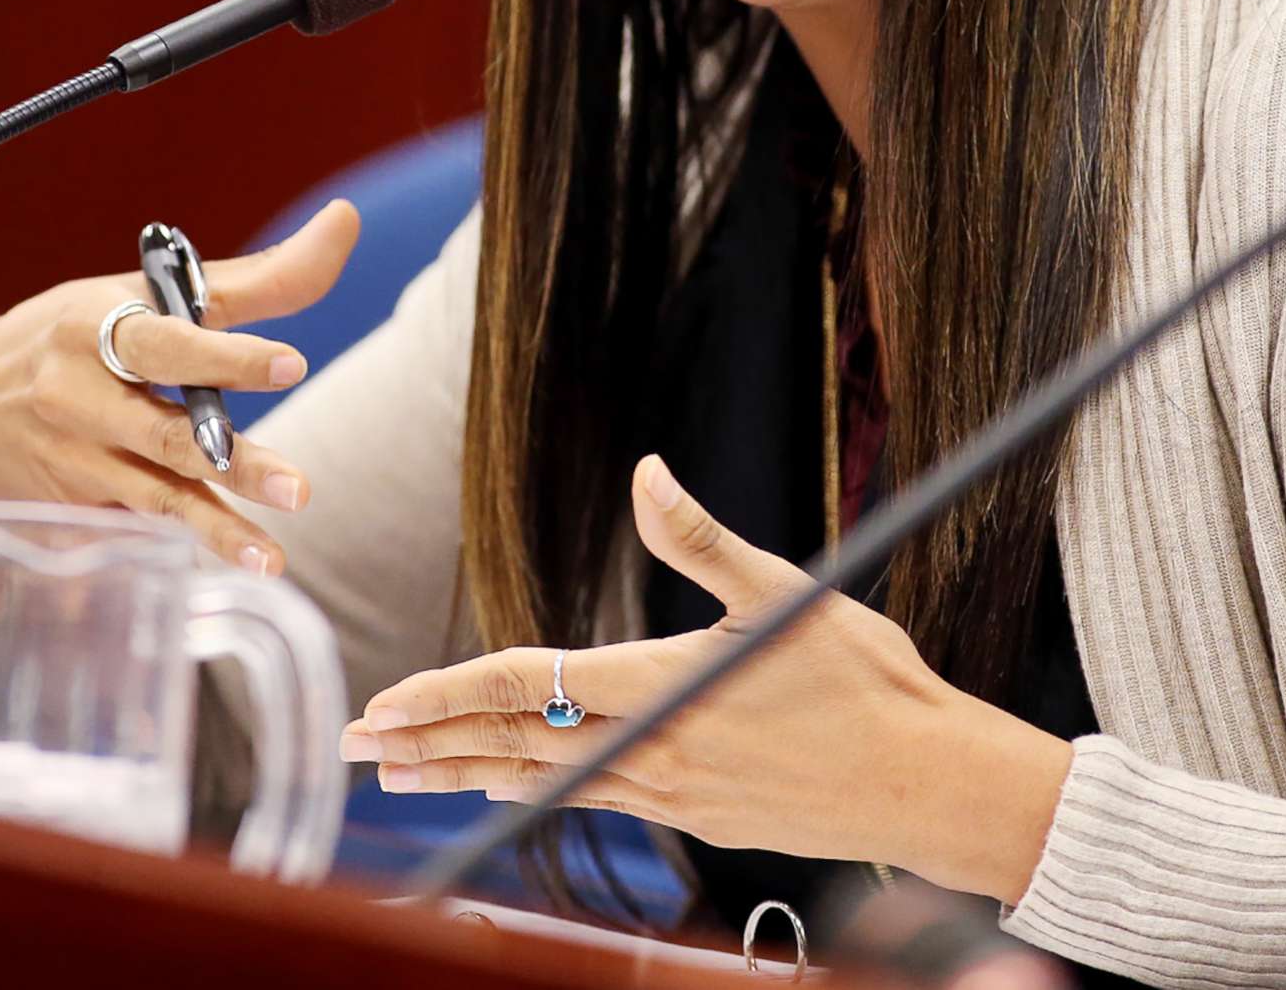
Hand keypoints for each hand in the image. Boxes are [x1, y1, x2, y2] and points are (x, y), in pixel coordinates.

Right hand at [0, 199, 359, 573]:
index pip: (167, 344)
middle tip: (300, 489)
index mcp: (93, 329)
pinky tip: (230, 569)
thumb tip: (344, 220)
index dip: (228, 357)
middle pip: (165, 435)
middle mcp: (77, 399)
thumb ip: (256, 278)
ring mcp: (72, 464)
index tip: (291, 364)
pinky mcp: (70, 513)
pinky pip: (135, 534)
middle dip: (234, 462)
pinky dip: (179, 555)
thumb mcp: (148, 296)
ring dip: (216, 531)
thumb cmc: (83, 334)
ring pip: (154, 498)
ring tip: (273, 561)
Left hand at [348, 455, 1072, 902]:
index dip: (448, 690)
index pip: (528, 682)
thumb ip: (704, 535)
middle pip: (513, 743)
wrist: (931, 784)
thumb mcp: (787, 590)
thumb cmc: (868, 682)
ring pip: (543, 781)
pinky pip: (591, 799)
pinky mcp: (697, 815)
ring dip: (467, 774)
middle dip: (428, 744)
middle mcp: (651, 750)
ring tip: (403, 777)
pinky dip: (535, 788)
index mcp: (661, 685)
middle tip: (354, 746)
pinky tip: (513, 782)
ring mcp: (671, 792)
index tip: (386, 700)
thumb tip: (647, 470)